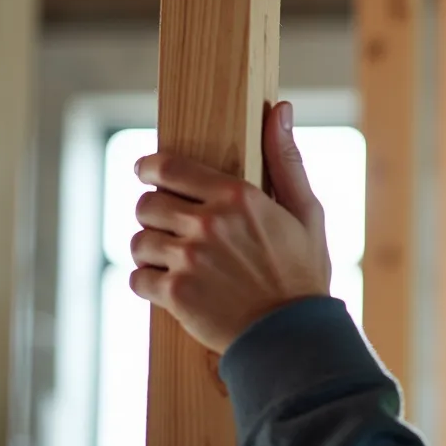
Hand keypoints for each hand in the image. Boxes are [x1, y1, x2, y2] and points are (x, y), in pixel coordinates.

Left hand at [129, 101, 331, 353]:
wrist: (294, 336)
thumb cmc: (302, 272)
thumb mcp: (306, 211)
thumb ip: (286, 159)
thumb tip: (280, 108)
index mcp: (238, 196)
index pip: (168, 168)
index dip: (149, 168)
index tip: (145, 172)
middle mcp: (209, 223)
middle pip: (146, 204)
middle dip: (154, 214)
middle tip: (169, 226)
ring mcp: (189, 259)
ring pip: (139, 241)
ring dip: (150, 250)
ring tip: (171, 259)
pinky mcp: (176, 294)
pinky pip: (138, 278)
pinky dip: (148, 282)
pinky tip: (170, 285)